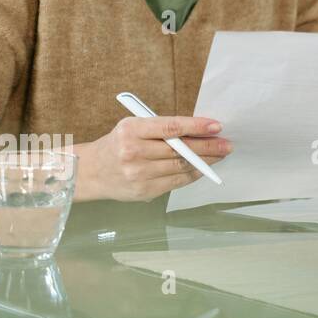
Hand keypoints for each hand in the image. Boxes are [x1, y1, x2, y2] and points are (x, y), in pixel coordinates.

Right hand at [82, 116, 231, 201]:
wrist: (90, 172)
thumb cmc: (118, 144)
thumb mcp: (134, 127)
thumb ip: (162, 129)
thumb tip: (200, 131)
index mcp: (131, 130)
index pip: (171, 127)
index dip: (197, 126)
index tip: (217, 126)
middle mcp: (133, 152)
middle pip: (180, 150)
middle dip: (208, 147)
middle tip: (227, 144)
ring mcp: (138, 174)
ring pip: (180, 167)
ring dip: (205, 162)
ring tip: (220, 155)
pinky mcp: (143, 191)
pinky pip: (176, 182)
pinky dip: (192, 175)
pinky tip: (203, 169)